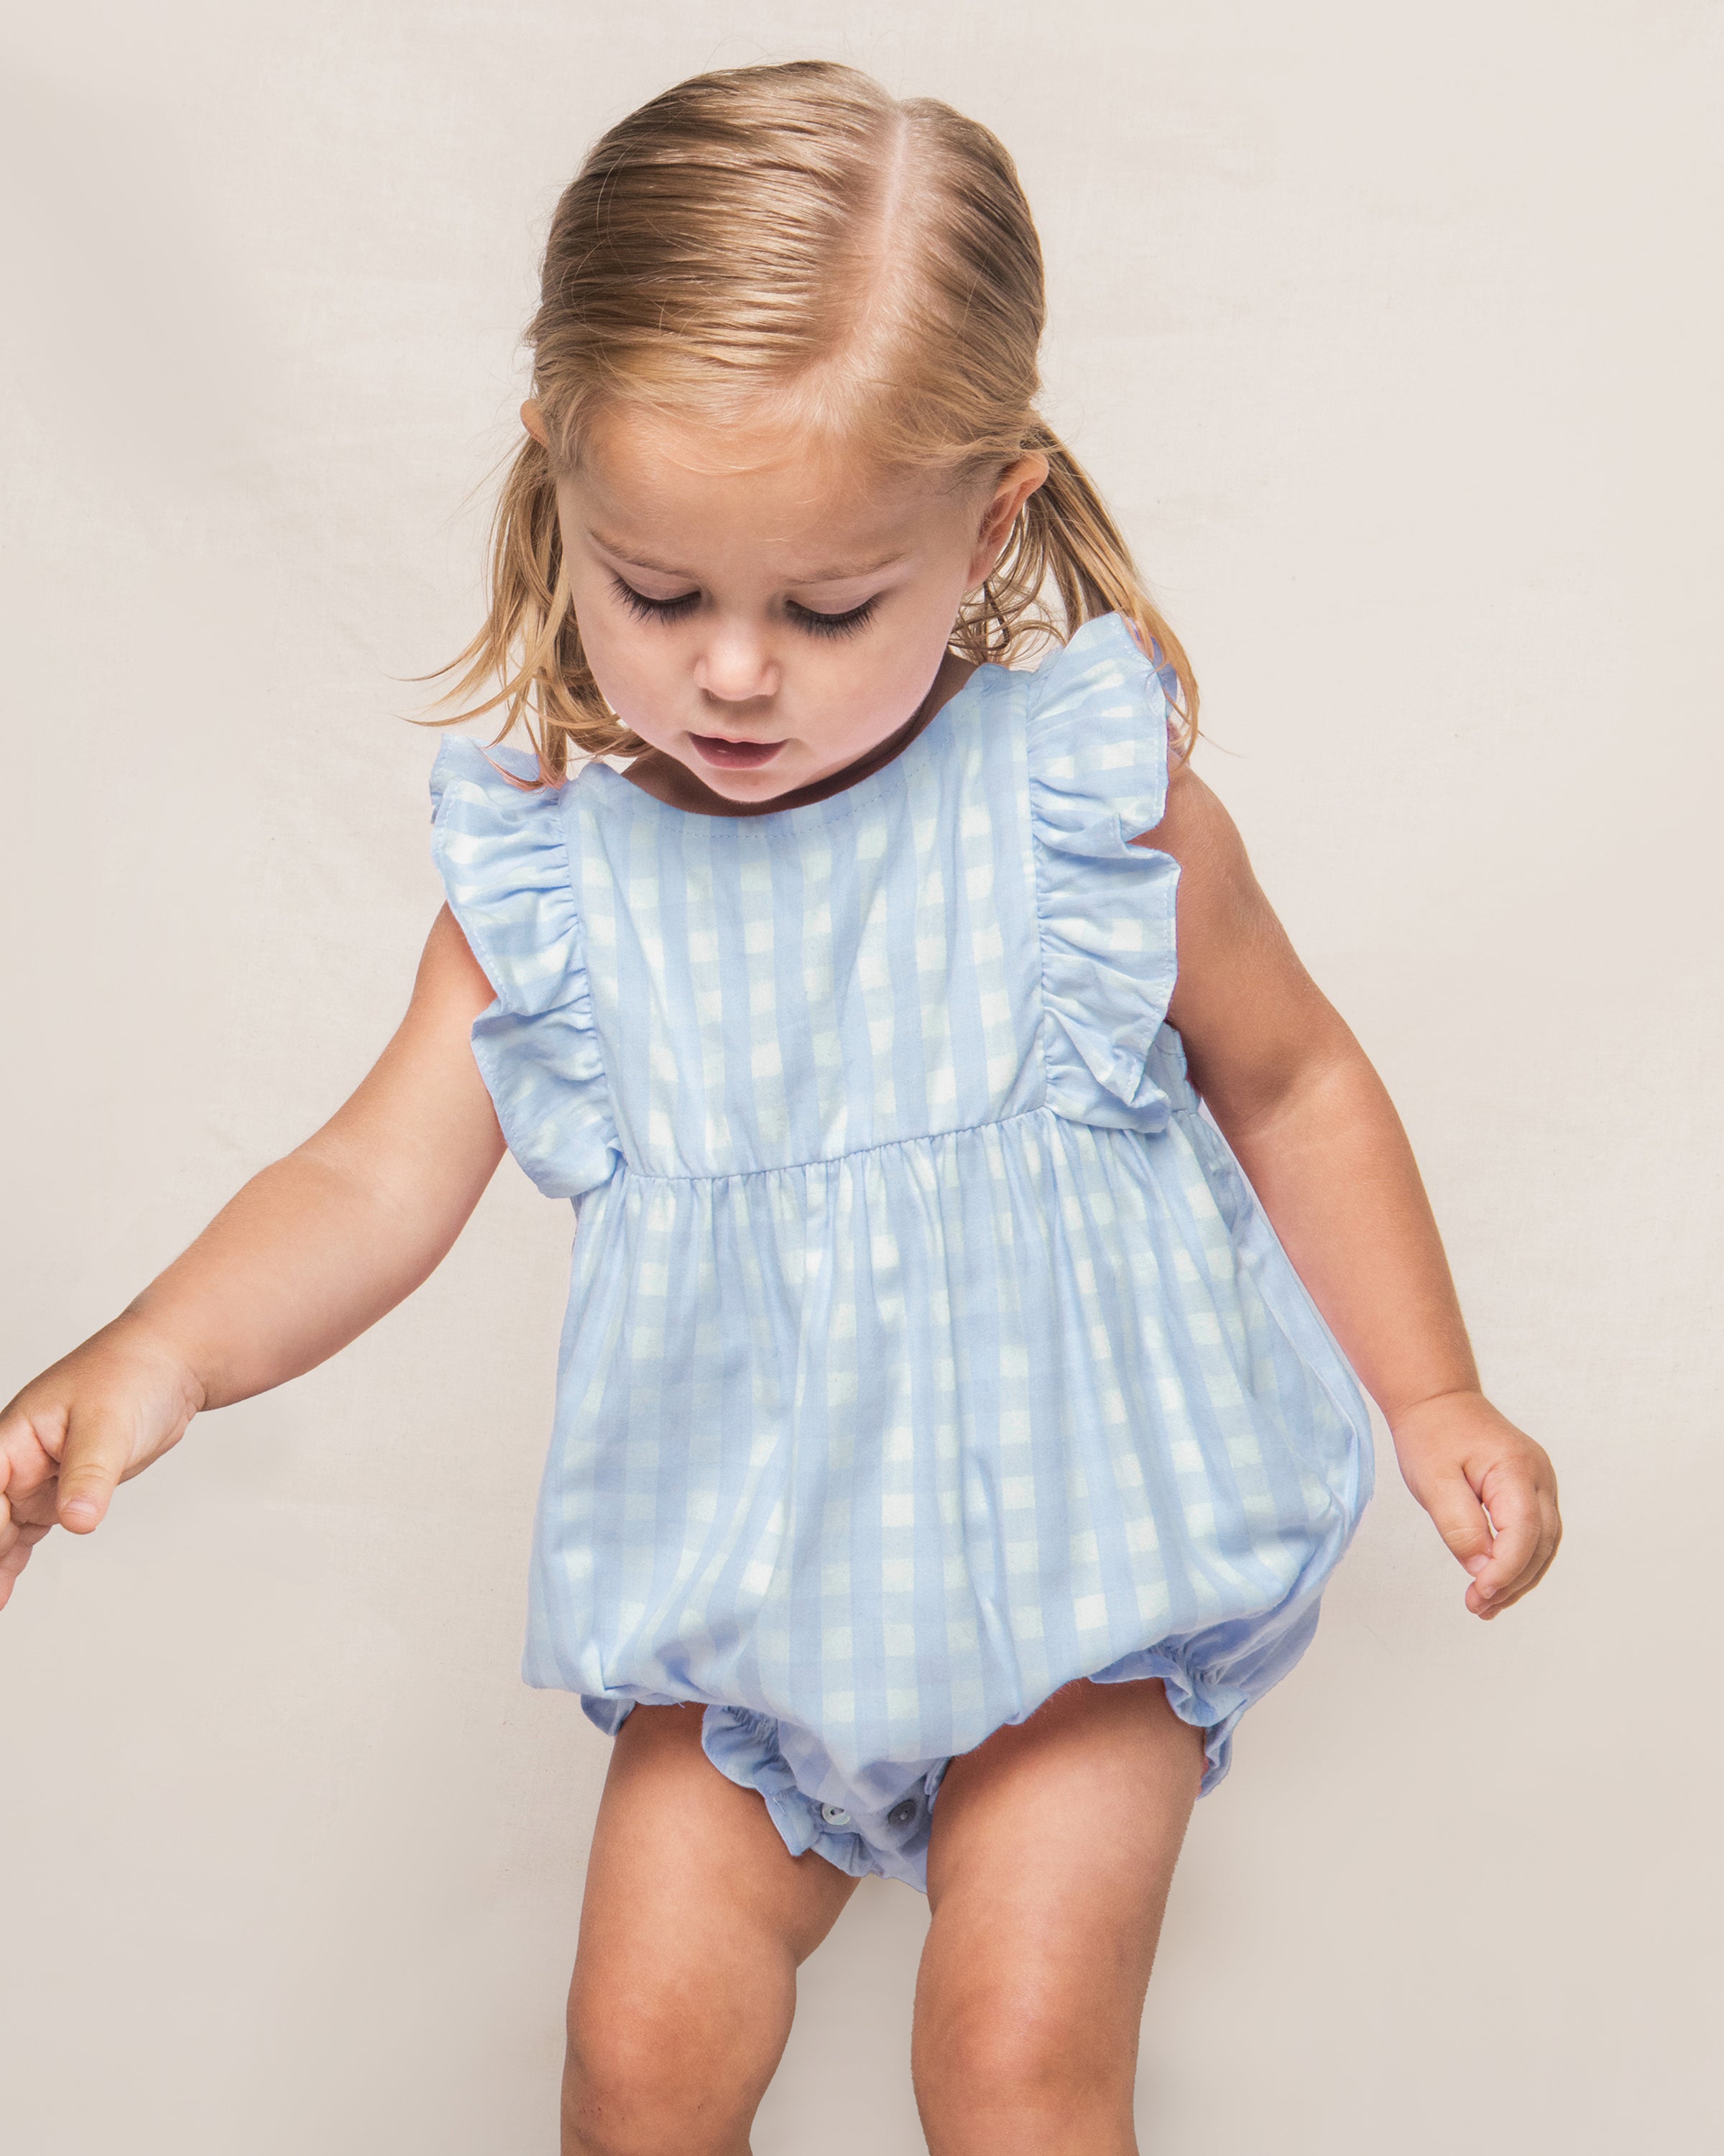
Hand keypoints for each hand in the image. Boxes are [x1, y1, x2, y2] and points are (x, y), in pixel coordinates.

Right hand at [0, 1316, 204, 1611]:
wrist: (169, 1367)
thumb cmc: (132, 1375)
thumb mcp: (108, 1424)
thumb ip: (89, 1475)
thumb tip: (77, 1520)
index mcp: (13, 1438)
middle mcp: (15, 1460)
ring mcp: (35, 1478)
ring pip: (2, 1532)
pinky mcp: (59, 1492)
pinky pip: (25, 1533)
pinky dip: (12, 1560)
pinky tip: (3, 1592)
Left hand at [1392, 1389, 1561, 1619]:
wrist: (1438, 1400)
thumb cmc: (1432, 1434)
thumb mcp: (1433, 1480)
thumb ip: (1459, 1525)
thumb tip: (1482, 1568)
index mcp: (1517, 1469)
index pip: (1525, 1532)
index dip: (1506, 1571)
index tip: (1480, 1595)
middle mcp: (1540, 1478)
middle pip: (1541, 1545)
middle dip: (1512, 1582)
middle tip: (1478, 1607)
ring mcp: (1541, 1485)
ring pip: (1544, 1546)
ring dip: (1518, 1580)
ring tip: (1485, 1606)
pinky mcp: (1531, 1492)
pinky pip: (1535, 1535)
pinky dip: (1519, 1563)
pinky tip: (1496, 1584)